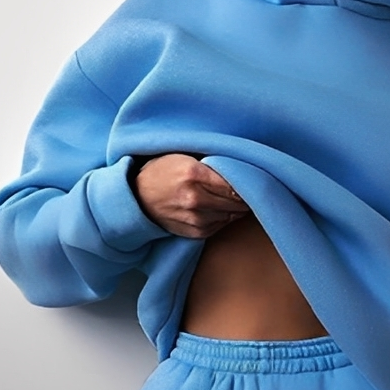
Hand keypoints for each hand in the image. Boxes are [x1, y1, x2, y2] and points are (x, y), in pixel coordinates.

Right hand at [133, 153, 249, 238]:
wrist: (138, 197)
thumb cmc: (162, 172)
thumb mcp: (184, 157)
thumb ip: (211, 162)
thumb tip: (240, 168)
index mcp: (194, 175)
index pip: (234, 182)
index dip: (247, 181)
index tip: (252, 178)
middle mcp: (196, 199)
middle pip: (236, 201)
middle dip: (245, 195)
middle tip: (250, 188)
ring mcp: (195, 219)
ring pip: (231, 215)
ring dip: (236, 208)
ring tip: (236, 198)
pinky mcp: (195, 233)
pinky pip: (221, 225)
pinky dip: (225, 217)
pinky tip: (221, 209)